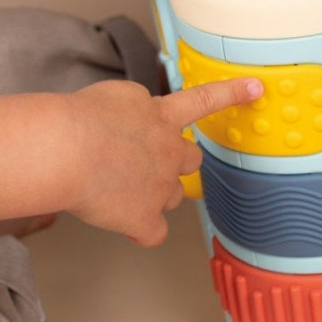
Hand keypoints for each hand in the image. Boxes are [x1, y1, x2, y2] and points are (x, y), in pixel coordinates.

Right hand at [63, 77, 261, 246]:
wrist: (66, 149)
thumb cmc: (79, 119)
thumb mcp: (113, 95)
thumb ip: (134, 106)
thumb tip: (137, 116)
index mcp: (161, 115)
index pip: (205, 99)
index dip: (232, 93)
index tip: (256, 88)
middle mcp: (168, 149)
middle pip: (190, 158)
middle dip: (176, 160)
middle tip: (149, 159)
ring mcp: (160, 186)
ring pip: (171, 196)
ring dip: (153, 194)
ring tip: (117, 187)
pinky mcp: (144, 217)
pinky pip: (152, 233)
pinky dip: (139, 229)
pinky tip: (122, 221)